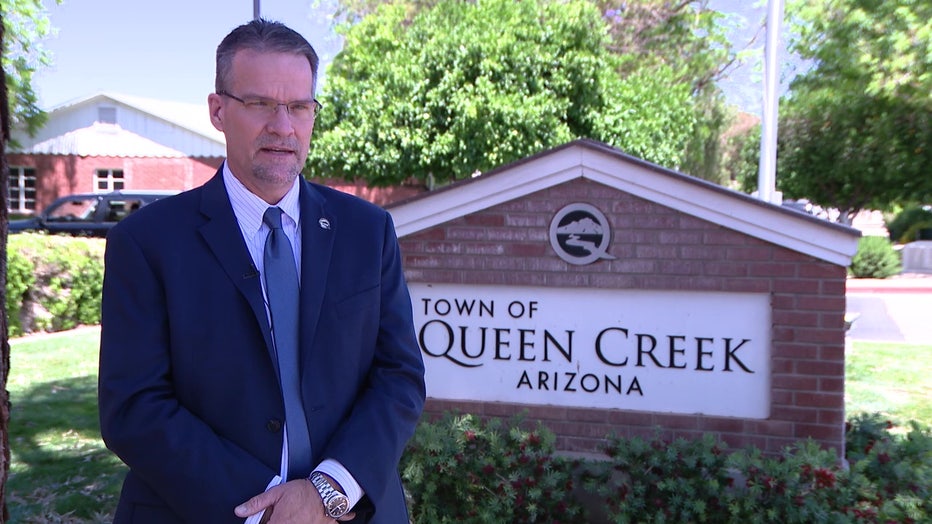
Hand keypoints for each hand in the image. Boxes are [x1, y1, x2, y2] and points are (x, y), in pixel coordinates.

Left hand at [234, 479, 355, 522]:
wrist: (326, 493)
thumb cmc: (302, 491)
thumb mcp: (276, 492)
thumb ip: (257, 503)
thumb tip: (239, 511)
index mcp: (278, 523)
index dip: (263, 523)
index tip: (266, 519)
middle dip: (275, 522)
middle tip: (280, 516)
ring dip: (287, 522)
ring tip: (292, 516)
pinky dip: (299, 523)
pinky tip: (300, 518)